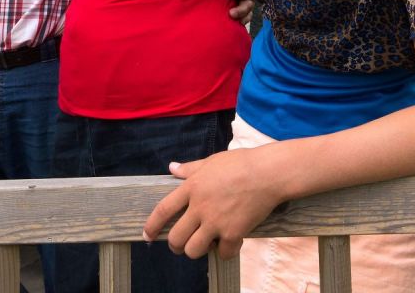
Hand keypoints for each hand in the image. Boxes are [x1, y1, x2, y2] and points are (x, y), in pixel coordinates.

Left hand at [143, 148, 281, 259]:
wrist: (267, 173)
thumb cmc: (240, 163)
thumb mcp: (211, 161)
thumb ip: (190, 168)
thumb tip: (172, 167)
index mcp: (192, 187)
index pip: (163, 210)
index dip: (152, 226)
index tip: (147, 235)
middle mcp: (200, 207)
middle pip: (176, 238)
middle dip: (175, 245)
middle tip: (181, 244)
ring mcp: (216, 222)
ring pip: (194, 250)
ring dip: (197, 250)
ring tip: (205, 244)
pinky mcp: (233, 233)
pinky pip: (223, 254)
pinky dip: (225, 252)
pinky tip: (230, 243)